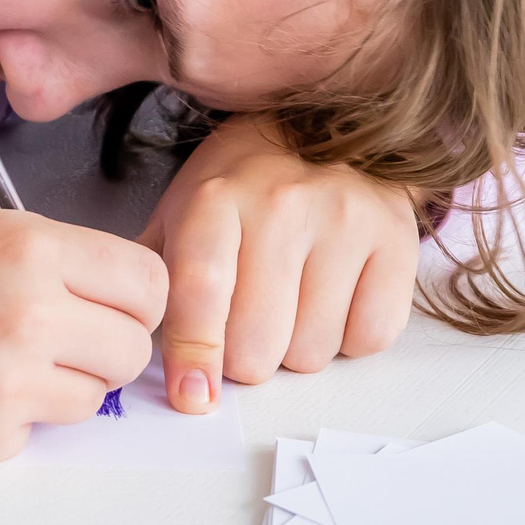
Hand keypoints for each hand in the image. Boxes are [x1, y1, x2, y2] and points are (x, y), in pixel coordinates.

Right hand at [0, 213, 166, 473]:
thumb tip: (105, 297)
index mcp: (26, 247)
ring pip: (88, 401)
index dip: (132, 297)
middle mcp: (29, 316)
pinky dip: (1, 423)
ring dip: (56, 388)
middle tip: (52, 339)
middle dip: (100, 347)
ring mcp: (5, 388)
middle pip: (131, 349)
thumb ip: (41, 262)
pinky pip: (28, 438)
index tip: (111, 304)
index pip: (147, 282)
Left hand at [142, 117, 420, 412]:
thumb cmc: (244, 185)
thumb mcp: (184, 209)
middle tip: (246, 326)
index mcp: (217, 197)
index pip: (202, 291)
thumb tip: (129, 337)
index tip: (193, 396)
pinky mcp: (395, 241)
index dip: (194, 353)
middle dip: (244, 357)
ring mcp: (344, 221)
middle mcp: (283, 204)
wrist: (329, 128)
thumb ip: (155, 273)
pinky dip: (348, 337)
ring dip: (295, 349)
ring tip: (292, 302)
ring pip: (312, 351)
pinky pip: (369, 338)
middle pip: (257, 342)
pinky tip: (335, 298)